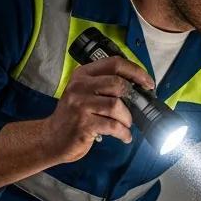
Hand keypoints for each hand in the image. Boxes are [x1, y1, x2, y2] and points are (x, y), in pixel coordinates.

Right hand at [39, 57, 154, 163]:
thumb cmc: (74, 116)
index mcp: (83, 74)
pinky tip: (124, 136)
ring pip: (116, 105)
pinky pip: (113, 126)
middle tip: (134, 110)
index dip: (136, 72)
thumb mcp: (84, 93)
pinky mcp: (83, 124)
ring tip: (125, 125)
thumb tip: (137, 88)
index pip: (115, 63)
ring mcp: (80, 105)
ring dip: (127, 119)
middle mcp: (80, 86)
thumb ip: (104, 86)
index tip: (148, 83)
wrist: (52, 138)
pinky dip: (124, 133)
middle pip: (118, 83)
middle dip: (133, 98)